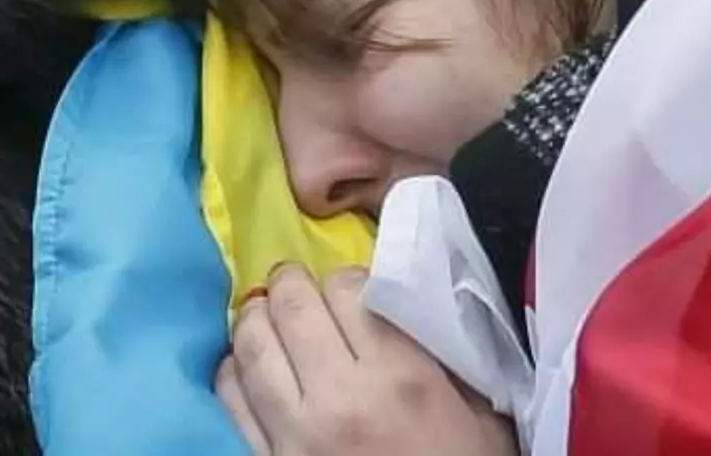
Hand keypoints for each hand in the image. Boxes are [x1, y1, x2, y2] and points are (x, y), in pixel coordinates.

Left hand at [217, 265, 516, 455]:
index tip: (349, 289)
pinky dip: (232, 370)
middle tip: (292, 281)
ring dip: (255, 318)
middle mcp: (341, 396)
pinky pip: (232, 400)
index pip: (348, 290)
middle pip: (293, 308)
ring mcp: (295, 432)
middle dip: (289, 283)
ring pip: (254, 347)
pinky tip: (243, 363)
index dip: (345, 279)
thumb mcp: (479, 414)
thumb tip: (408, 305)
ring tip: (263, 311)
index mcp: (401, 377)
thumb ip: (444, 357)